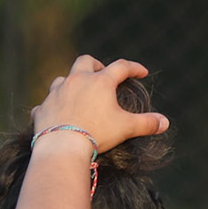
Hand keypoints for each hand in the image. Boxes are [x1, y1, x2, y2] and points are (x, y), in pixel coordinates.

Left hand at [31, 56, 168, 152]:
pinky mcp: (42, 108)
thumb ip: (147, 123)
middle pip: (85, 61)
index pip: (121, 67)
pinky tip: (56, 114)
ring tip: (77, 94)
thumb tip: (165, 123)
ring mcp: (57, 93)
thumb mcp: (126, 128)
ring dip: (71, 83)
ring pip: (62, 79)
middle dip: (95, 66)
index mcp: (100, 82)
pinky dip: (52, 107)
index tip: (141, 72)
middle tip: (101, 74)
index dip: (134, 68)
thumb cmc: (97, 134)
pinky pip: (45, 104)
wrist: (63, 147)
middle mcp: (77, 80)